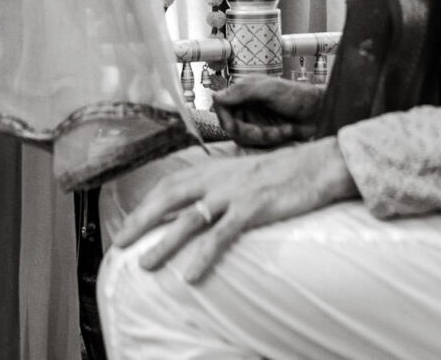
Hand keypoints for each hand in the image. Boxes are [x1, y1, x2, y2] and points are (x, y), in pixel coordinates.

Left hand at [112, 138, 357, 281]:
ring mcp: (234, 192)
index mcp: (214, 168)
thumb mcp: (244, 174)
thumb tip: (200, 207)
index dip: (147, 203)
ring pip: (189, 219)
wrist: (318, 164)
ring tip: (146, 264)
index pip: (170, 183)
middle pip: (169, 197)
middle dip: (142, 220)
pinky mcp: (253, 208)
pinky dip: (204, 255)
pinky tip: (190, 274)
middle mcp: (218, 178)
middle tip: (121, 242)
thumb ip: (221, 186)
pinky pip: (222, 235)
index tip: (130, 222)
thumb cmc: (282, 172)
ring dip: (164, 242)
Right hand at [212, 76, 324, 148]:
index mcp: (245, 90)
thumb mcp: (270, 90)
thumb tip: (215, 96)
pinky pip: (257, 144)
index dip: (225, 119)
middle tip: (268, 133)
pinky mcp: (265, 132)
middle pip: (231, 126)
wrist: (321, 112)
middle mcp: (247, 104)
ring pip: (244, 137)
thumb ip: (242, 91)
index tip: (234, 128)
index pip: (221, 105)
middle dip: (251, 132)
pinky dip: (272, 141)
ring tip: (284, 130)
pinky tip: (287, 132)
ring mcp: (255, 119)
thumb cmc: (299, 96)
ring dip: (265, 137)